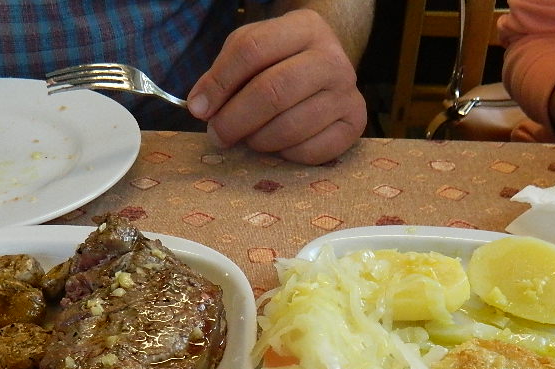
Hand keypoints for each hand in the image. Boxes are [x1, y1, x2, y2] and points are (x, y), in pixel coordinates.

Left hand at [187, 9, 365, 164]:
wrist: (327, 69)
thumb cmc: (281, 60)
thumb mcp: (252, 50)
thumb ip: (223, 73)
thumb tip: (201, 107)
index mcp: (304, 27)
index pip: (252, 50)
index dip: (219, 83)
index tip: (199, 108)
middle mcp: (333, 58)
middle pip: (273, 91)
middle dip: (235, 120)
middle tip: (218, 135)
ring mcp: (349, 92)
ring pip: (290, 127)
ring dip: (258, 140)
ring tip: (248, 138)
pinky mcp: (356, 124)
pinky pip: (311, 152)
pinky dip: (285, 155)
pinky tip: (279, 145)